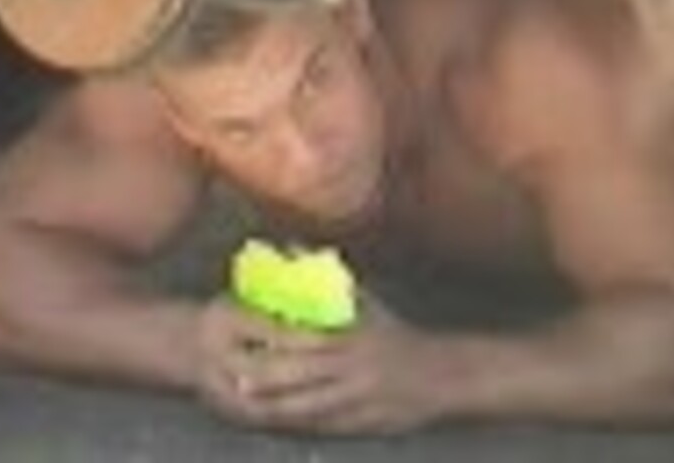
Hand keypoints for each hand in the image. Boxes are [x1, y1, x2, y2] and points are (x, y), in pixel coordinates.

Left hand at [198, 291, 452, 435]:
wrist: (440, 374)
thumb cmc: (395, 334)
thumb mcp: (368, 303)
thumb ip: (328, 279)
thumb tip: (292, 248)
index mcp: (353, 335)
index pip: (307, 338)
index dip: (275, 340)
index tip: (247, 338)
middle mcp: (353, 366)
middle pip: (301, 374)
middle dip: (266, 378)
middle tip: (233, 379)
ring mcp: (357, 397)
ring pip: (308, 405)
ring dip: (276, 406)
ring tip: (247, 405)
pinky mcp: (361, 422)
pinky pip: (324, 425)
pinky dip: (299, 424)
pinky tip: (280, 423)